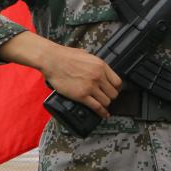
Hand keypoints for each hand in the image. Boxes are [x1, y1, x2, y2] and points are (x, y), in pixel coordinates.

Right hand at [0, 33, 121, 118]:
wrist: (52, 60)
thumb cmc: (66, 56)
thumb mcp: (87, 55)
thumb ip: (96, 65)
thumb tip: (100, 71)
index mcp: (101, 66)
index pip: (118, 82)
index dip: (116, 88)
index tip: (114, 91)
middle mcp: (98, 76)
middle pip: (113, 93)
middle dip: (110, 97)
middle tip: (106, 98)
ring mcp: (90, 86)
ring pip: (106, 101)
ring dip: (105, 104)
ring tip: (102, 104)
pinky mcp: (81, 95)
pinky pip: (97, 107)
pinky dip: (101, 112)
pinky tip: (103, 114)